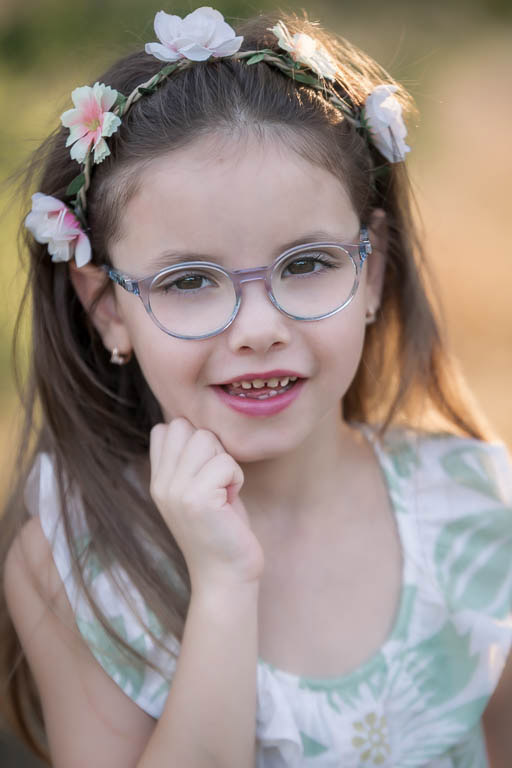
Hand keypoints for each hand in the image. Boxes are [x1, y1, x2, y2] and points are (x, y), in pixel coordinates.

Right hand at [149, 417, 264, 590]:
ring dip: (226, 462)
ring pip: (206, 439)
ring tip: (224, 491)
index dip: (193, 440)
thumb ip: (190, 460)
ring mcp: (175, 491)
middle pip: (186, 426)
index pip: (165, 429)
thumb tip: (197, 425)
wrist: (226, 578)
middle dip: (211, 447)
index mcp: (157, 480)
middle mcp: (160, 484)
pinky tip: (231, 502)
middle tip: (218, 481)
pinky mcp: (196, 499)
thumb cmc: (222, 530)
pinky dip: (237, 478)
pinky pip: (226, 462)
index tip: (206, 471)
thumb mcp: (197, 490)